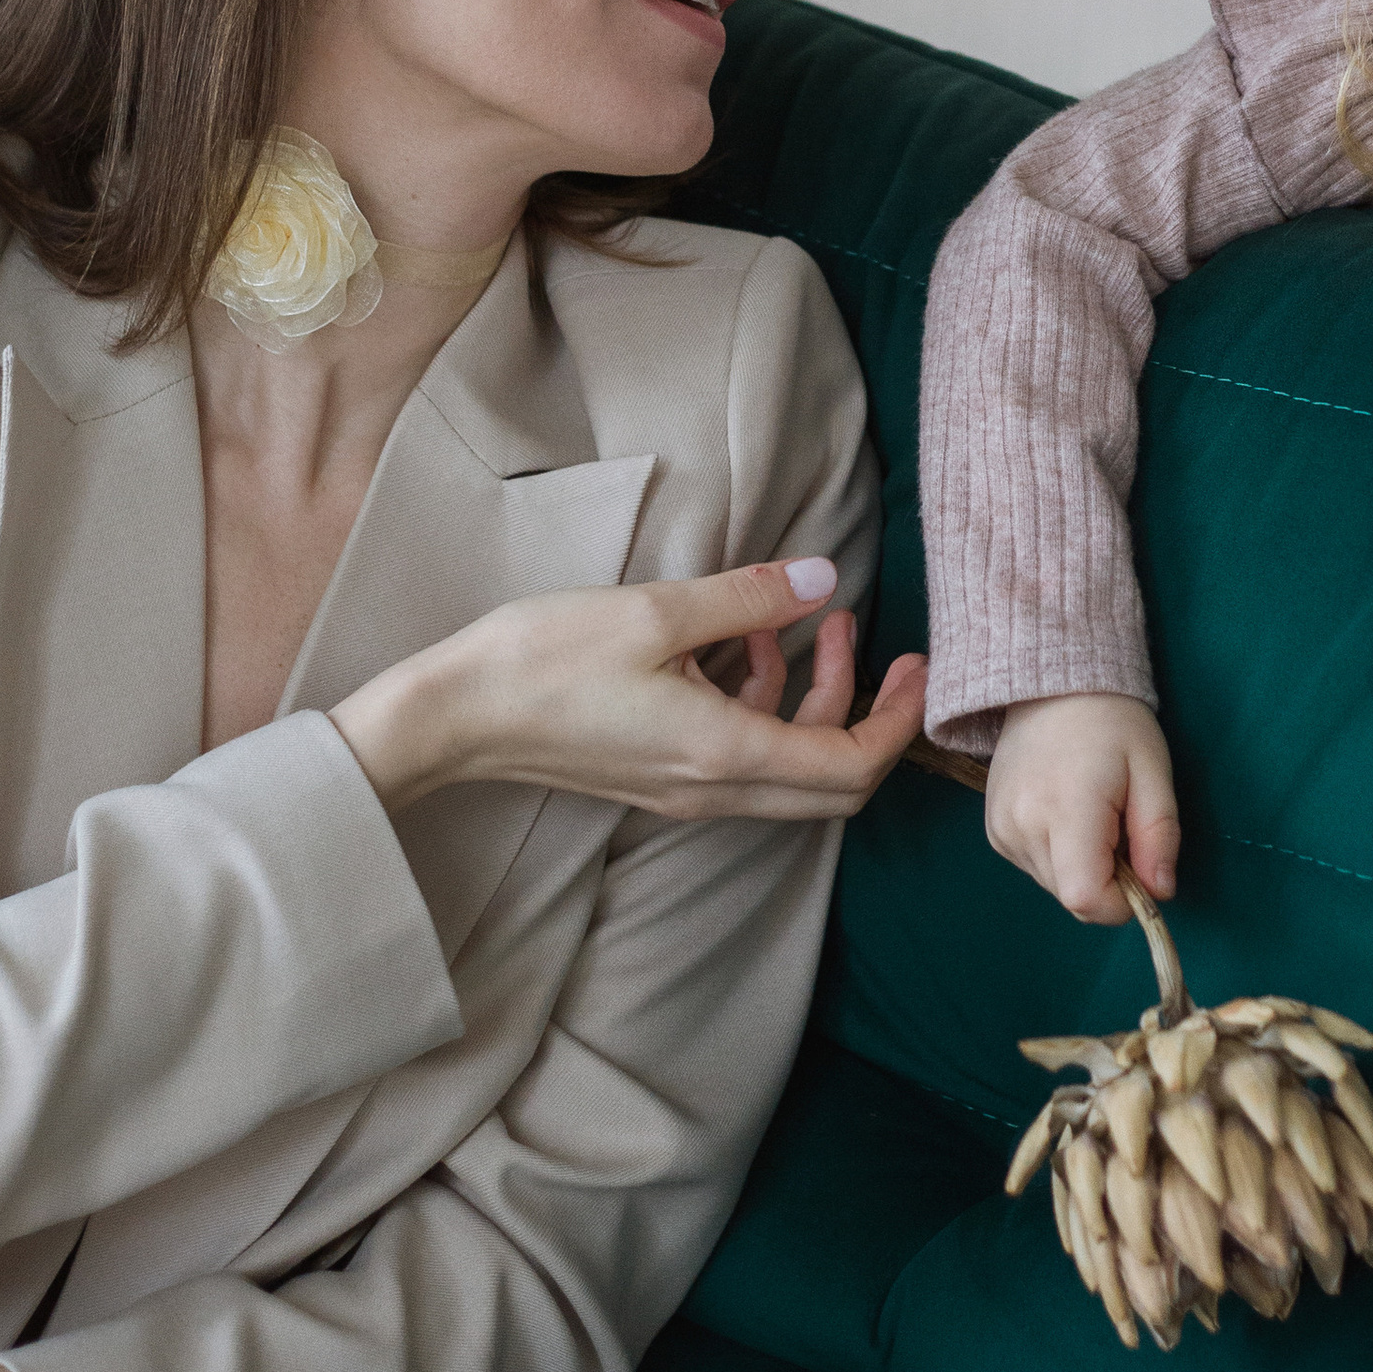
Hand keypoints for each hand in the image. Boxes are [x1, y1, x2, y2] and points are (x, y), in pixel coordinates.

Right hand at [331, 554, 927, 824]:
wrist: (455, 715)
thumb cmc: (544, 660)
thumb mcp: (656, 611)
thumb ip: (748, 599)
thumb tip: (822, 579)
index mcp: (724, 756)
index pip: (852, 767)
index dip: (898, 721)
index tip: (917, 665)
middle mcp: (713, 790)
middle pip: (831, 782)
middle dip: (867, 711)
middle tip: (878, 644)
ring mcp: (683, 792)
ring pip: (785, 767)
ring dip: (809, 697)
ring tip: (800, 622)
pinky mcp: (657, 777)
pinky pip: (740, 757)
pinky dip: (760, 705)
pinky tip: (734, 643)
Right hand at [985, 692, 1180, 926]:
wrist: (1052, 686)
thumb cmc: (1113, 723)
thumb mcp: (1153, 771)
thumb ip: (1159, 836)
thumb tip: (1161, 892)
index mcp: (1067, 809)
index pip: (1086, 898)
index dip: (1121, 902)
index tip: (1140, 868)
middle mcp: (1023, 826)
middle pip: (1073, 897)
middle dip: (1107, 881)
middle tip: (1120, 829)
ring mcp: (1002, 830)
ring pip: (1056, 886)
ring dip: (1083, 868)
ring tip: (1093, 816)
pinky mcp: (994, 831)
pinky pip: (1036, 867)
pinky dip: (1060, 856)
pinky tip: (1066, 814)